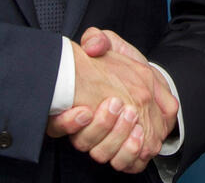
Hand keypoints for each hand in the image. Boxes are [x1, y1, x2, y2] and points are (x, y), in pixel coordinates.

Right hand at [46, 27, 177, 172]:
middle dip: (100, 126)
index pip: (56, 125)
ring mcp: (106, 143)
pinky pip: (124, 165)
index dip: (66, 123)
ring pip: (102, 155)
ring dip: (116, 138)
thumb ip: (98, 40)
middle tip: (116, 105)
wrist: (148, 82)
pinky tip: (138, 135)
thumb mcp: (110, 45)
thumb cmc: (123, 65)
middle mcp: (87, 130)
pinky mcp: (127, 154)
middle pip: (82, 143)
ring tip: (131, 117)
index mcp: (75, 108)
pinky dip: (130, 154)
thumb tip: (92, 46)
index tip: (84, 110)